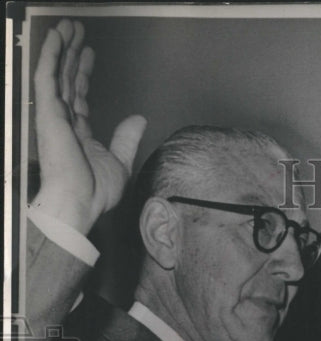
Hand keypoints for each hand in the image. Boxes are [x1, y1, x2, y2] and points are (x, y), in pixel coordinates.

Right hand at [29, 19, 145, 233]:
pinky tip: (56, 38)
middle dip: (70, 53)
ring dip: (60, 47)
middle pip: (66, 79)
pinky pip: (47, 77)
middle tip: (77, 30)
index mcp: (77, 132)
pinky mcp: (48, 112)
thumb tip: (139, 118)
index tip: (89, 54)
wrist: (79, 202)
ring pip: (56, 73)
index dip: (82, 73)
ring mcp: (54, 115)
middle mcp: (63, 121)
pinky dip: (50, 55)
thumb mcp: (120, 162)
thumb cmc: (95, 191)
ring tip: (68, 26)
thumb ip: (126, 139)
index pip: (78, 95)